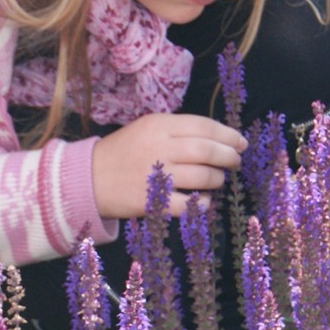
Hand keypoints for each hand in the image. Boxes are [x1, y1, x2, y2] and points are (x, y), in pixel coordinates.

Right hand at [91, 111, 246, 217]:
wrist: (88, 179)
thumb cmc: (122, 152)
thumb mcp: (146, 128)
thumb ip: (177, 130)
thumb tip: (217, 137)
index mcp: (159, 125)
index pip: (203, 126)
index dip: (228, 134)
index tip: (240, 142)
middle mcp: (159, 147)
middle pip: (207, 149)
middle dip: (228, 156)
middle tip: (235, 161)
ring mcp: (156, 175)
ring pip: (202, 175)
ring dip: (218, 178)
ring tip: (218, 179)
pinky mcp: (153, 201)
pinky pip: (188, 203)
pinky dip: (203, 202)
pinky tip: (205, 200)